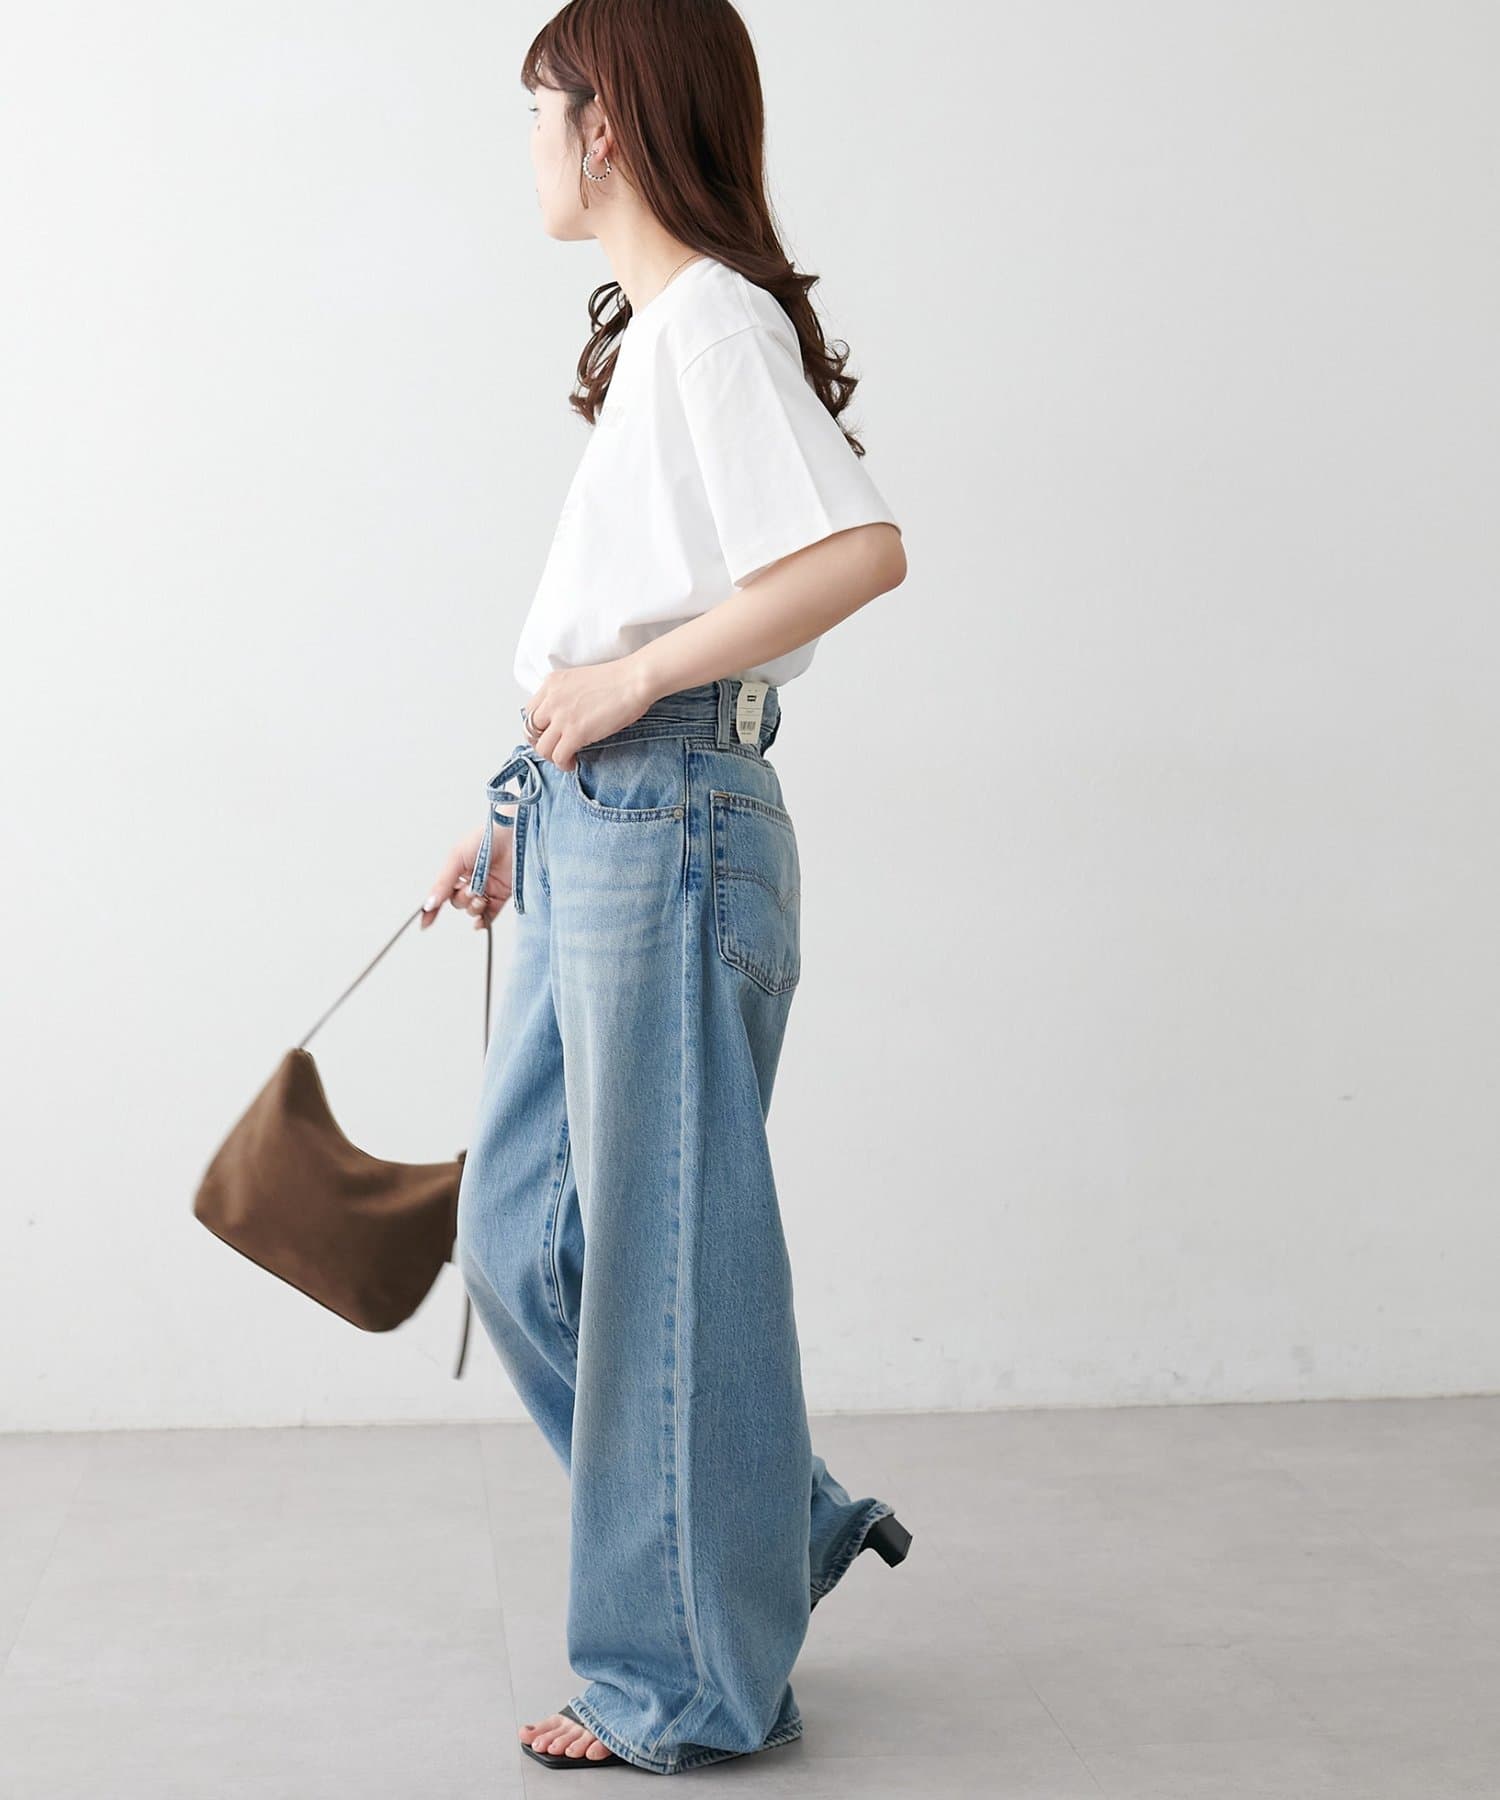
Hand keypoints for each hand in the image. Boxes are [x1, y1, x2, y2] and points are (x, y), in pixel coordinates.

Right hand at [419, 824, 512, 931]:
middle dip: (462, 899)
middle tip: (470, 889)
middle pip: (458, 902)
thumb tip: (429, 903)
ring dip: (474, 907)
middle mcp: (471, 880)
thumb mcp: (457, 859)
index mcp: (457, 871)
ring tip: (480, 895)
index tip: (425, 923)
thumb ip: (443, 883)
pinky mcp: (502, 894)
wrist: (514, 836)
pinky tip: (481, 923)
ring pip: (473, 910)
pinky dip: (485, 921)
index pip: (441, 893)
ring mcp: (487, 888)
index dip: (432, 908)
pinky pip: (491, 914)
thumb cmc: (485, 839)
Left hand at [521, 658, 654, 770]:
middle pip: (531, 730)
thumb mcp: (580, 679)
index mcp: (552, 683)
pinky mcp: (575, 733)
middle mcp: (551, 699)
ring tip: (565, 757)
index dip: (538, 726)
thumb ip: (567, 695)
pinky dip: (563, 764)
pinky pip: (557, 757)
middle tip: (556, 747)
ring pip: (541, 747)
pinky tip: (573, 763)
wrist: (634, 680)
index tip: (549, 733)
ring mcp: (561, 717)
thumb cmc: (619, 679)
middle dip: (541, 742)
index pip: (529, 710)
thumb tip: (569, 716)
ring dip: (551, 756)